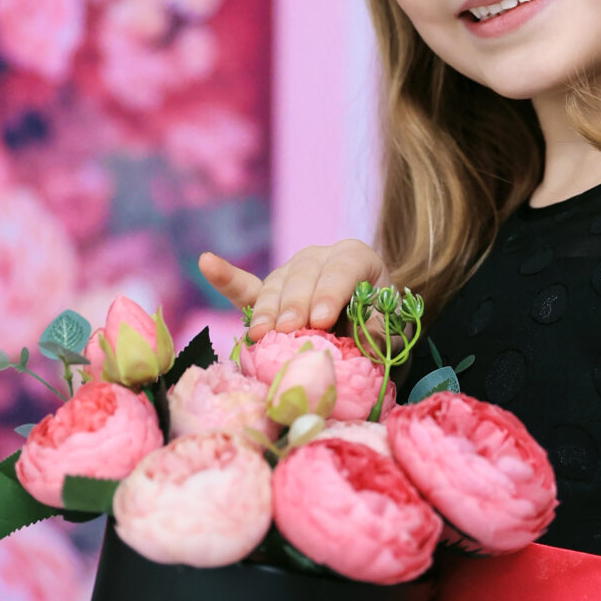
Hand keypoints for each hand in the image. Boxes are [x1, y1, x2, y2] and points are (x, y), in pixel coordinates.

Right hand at [201, 240, 388, 343]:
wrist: (369, 323)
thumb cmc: (381, 323)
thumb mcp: (392, 326)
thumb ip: (381, 331)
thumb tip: (367, 342)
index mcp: (355, 258)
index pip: (341, 270)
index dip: (329, 293)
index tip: (320, 320)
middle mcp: (320, 257)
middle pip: (303, 275)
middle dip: (294, 304)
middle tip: (290, 330)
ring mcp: (291, 272)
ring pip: (274, 284)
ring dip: (267, 310)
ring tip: (261, 335)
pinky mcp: (269, 293)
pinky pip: (245, 286)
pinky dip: (226, 278)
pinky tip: (207, 263)